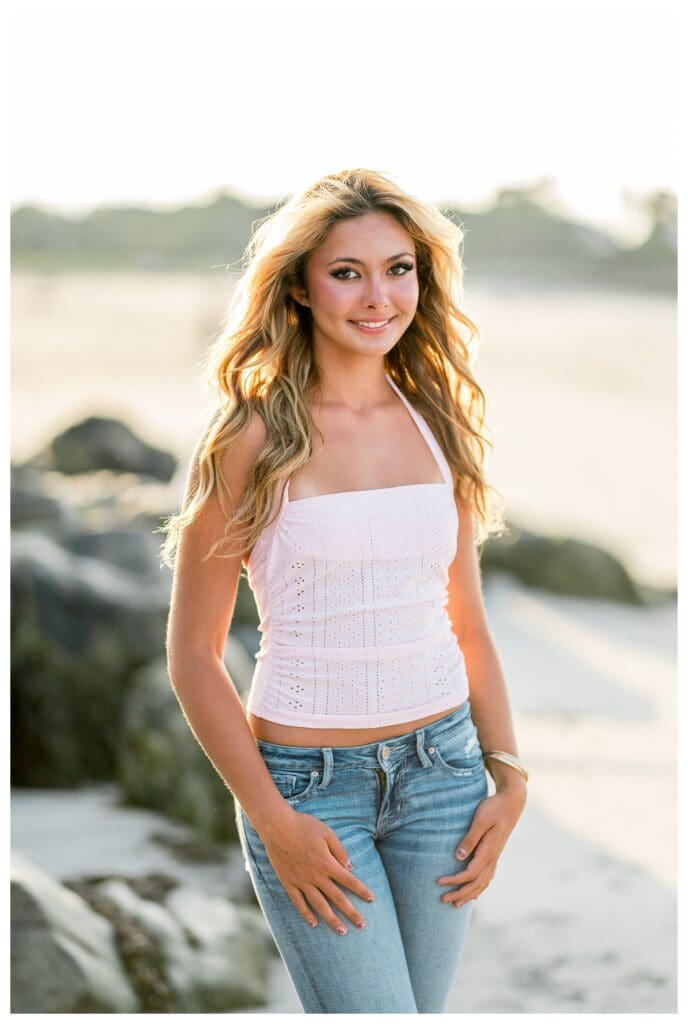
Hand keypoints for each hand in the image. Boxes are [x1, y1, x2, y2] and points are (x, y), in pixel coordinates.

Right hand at [261, 808, 375, 934]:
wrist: (277, 827)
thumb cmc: (303, 826)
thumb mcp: (326, 833)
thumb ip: (339, 850)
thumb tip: (350, 866)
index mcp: (327, 863)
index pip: (349, 881)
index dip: (361, 890)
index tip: (372, 900)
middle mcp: (316, 876)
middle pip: (337, 898)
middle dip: (351, 913)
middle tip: (362, 926)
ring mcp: (301, 881)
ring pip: (319, 905)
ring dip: (331, 920)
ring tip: (341, 932)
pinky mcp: (288, 883)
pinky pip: (298, 902)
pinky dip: (306, 914)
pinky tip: (314, 923)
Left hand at [436, 787, 525, 907]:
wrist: (512, 803)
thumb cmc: (494, 808)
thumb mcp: (480, 820)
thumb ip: (470, 838)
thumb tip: (458, 857)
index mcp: (488, 851)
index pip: (469, 873)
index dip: (454, 881)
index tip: (439, 882)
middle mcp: (493, 858)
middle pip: (475, 884)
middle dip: (459, 894)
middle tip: (442, 900)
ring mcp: (495, 857)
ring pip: (483, 884)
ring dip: (469, 895)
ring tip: (456, 904)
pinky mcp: (495, 854)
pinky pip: (487, 877)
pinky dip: (480, 888)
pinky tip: (474, 894)